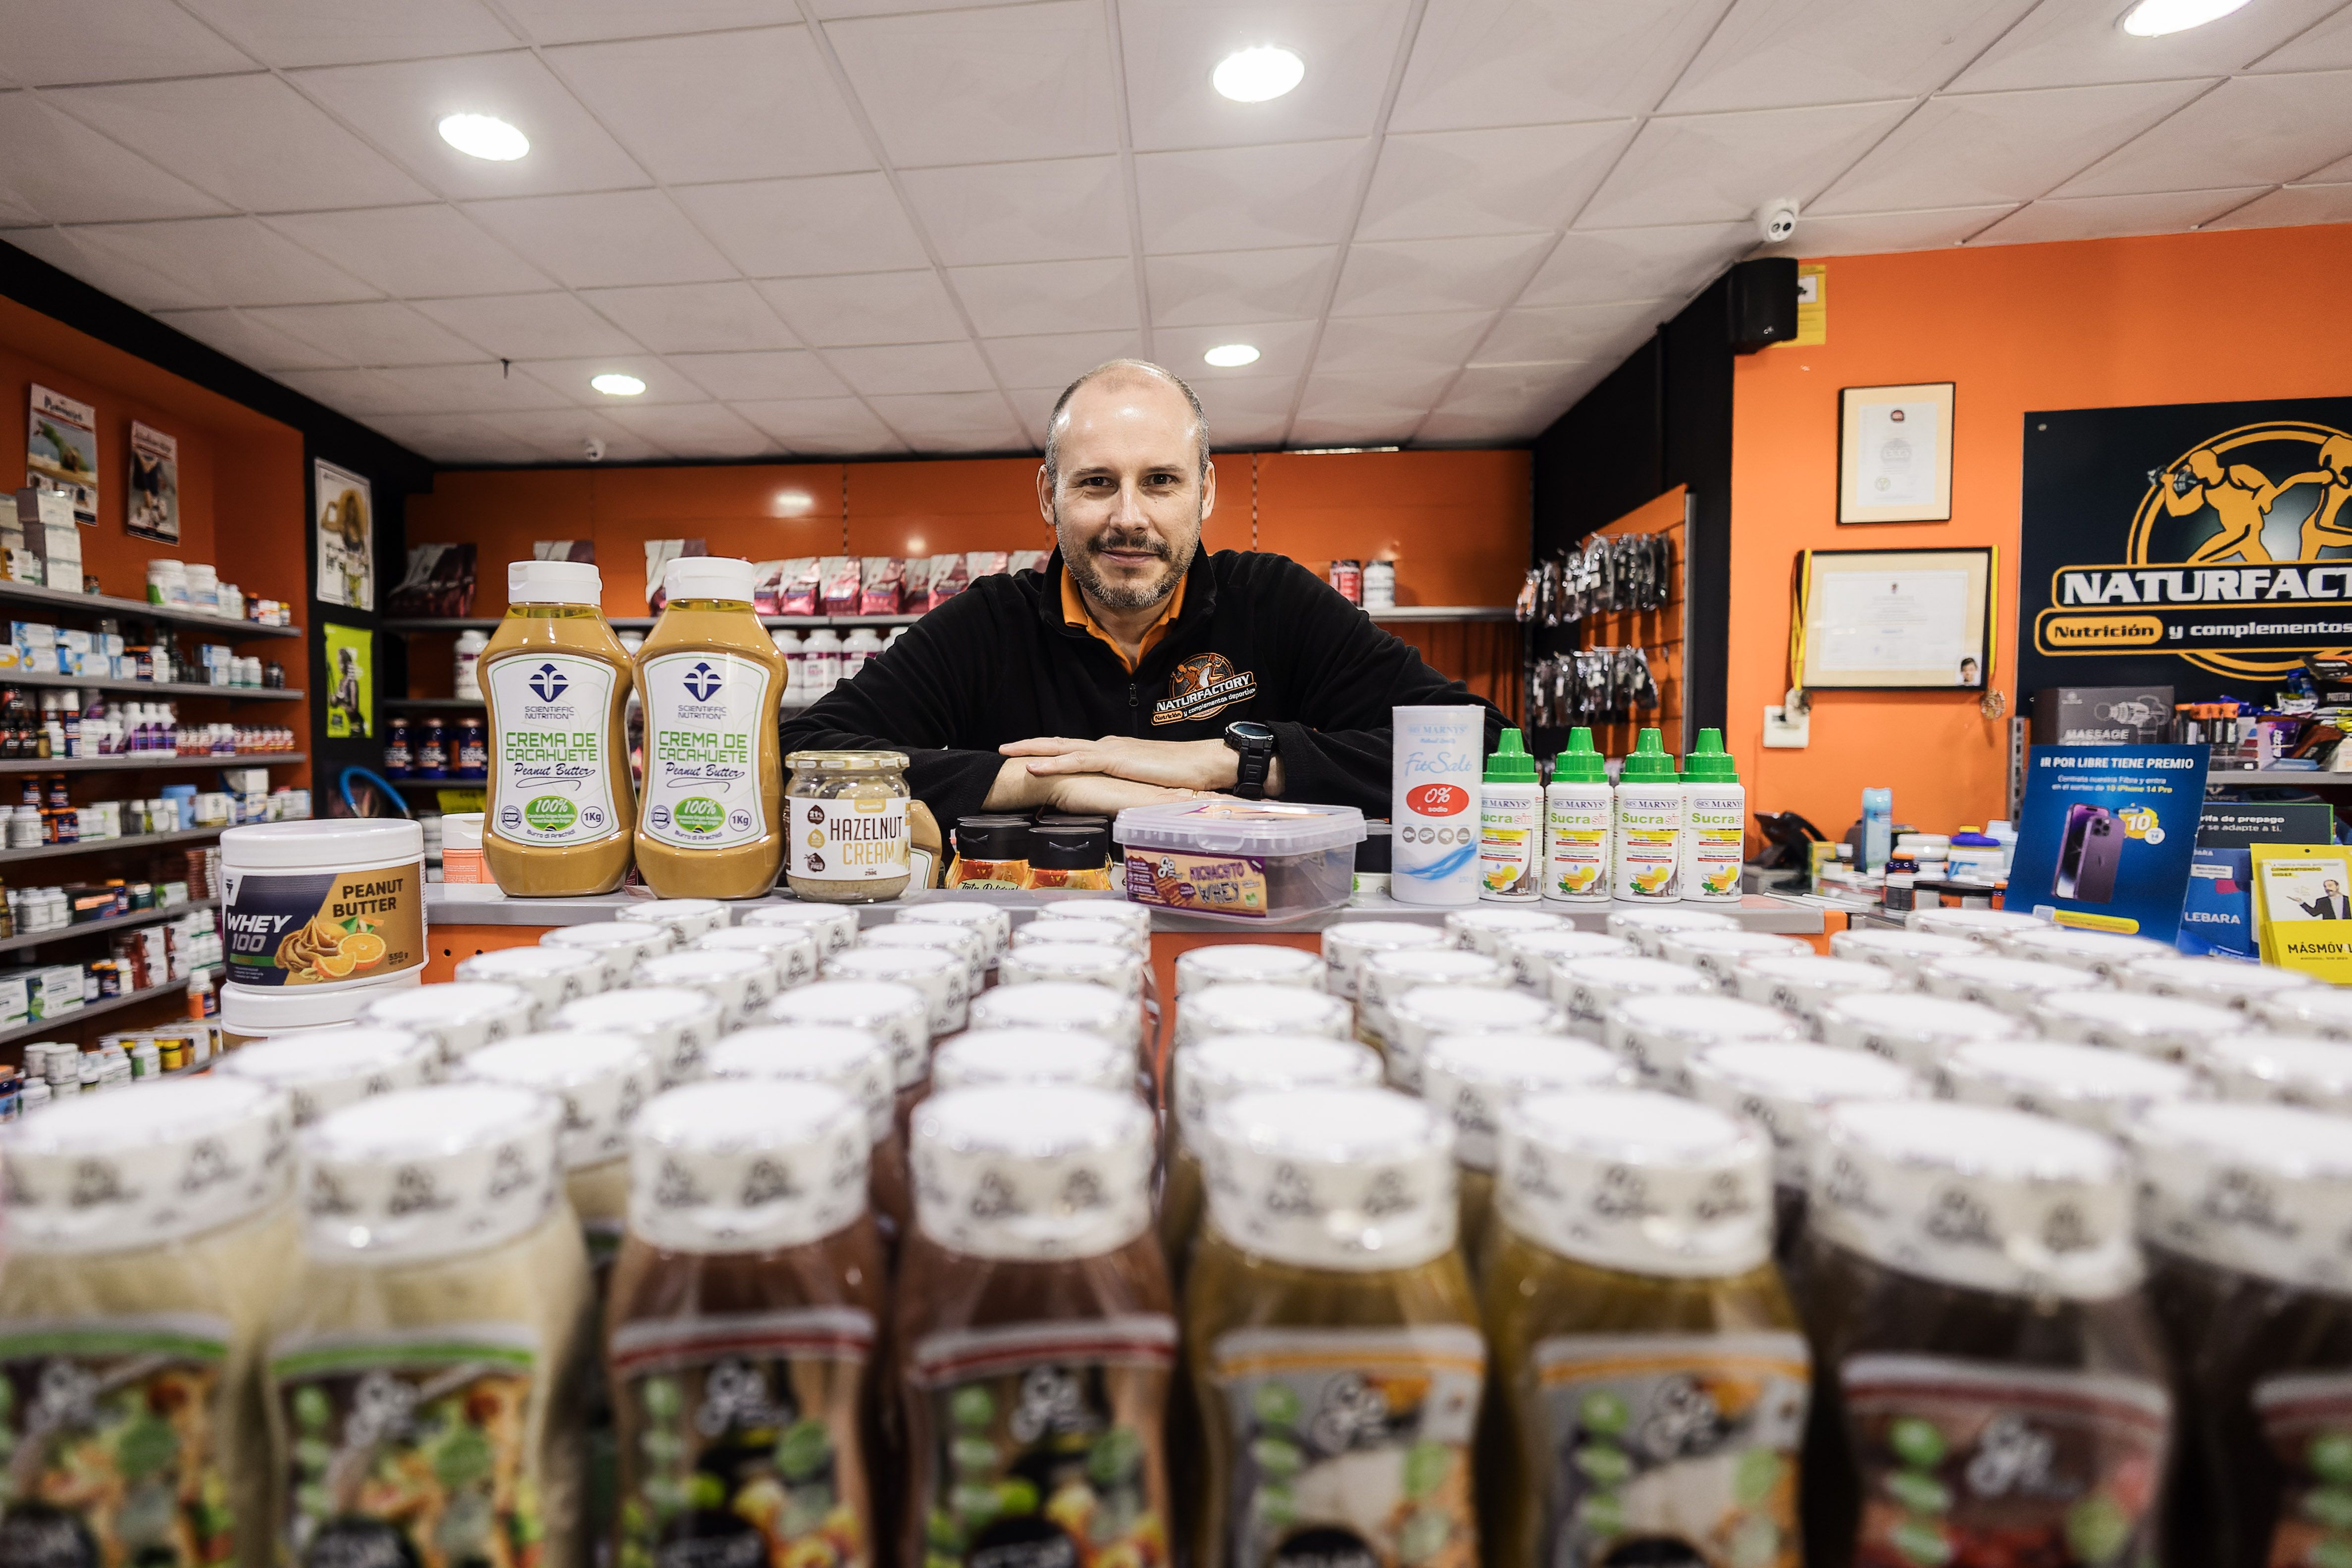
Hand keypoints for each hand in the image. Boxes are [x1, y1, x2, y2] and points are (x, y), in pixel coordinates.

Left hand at [982, 755, 1205, 814]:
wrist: (1204, 764)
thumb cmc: (1184, 777)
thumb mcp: (1148, 783)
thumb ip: (1130, 787)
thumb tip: (1119, 799)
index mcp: (1115, 752)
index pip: (1076, 751)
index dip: (1051, 753)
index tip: (1029, 757)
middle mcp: (1108, 746)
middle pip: (1061, 744)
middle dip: (1032, 745)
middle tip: (1006, 749)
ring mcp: (1110, 751)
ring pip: (1062, 749)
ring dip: (1033, 750)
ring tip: (1008, 753)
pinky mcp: (1115, 759)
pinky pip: (1077, 761)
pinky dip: (1053, 763)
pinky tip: (1033, 767)